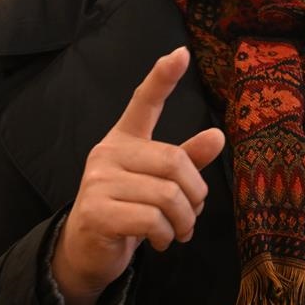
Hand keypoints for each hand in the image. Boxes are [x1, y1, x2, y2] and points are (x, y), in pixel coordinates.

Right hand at [52, 47, 225, 304]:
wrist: (86, 252)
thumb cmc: (127, 210)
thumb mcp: (158, 183)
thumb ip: (186, 161)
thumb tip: (218, 137)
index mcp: (124, 139)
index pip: (144, 102)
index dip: (162, 77)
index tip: (181, 53)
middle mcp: (108, 152)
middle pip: (175, 162)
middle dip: (195, 195)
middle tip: (192, 215)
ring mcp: (98, 181)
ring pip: (167, 195)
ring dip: (183, 221)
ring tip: (177, 232)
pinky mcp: (95, 211)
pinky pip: (151, 219)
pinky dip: (164, 235)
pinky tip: (159, 241)